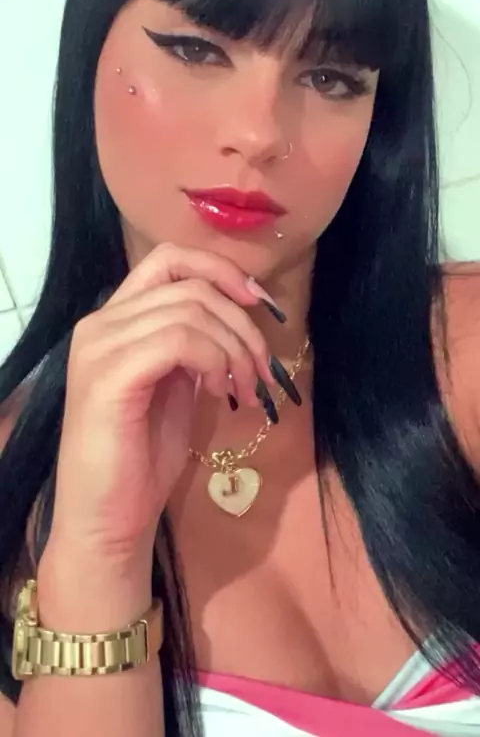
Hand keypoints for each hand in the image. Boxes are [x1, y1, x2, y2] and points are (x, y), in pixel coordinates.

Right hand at [48, 243, 281, 561]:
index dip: (220, 270)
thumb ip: (193, 346)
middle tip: (262, 372)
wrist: (107, 519)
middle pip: (190, 287)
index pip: (169, 260)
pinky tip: (220, 391)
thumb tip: (237, 318)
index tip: (260, 302)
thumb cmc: (142, 458)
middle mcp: (100, 323)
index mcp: (115, 320)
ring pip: (190, 311)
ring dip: (234, 347)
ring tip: (245, 391)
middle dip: (242, 324)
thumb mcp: (177, 386)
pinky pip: (178, 339)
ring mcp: (100, 347)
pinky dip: (214, 359)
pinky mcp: (109, 375)